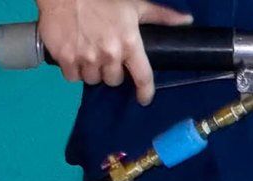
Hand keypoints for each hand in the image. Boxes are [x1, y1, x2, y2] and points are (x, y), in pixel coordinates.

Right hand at [36, 0, 192, 104]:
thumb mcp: (135, 5)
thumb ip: (161, 16)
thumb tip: (187, 20)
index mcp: (129, 44)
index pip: (143, 77)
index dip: (145, 92)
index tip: (144, 98)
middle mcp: (109, 54)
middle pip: (114, 80)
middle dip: (111, 72)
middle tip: (106, 57)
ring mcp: (86, 57)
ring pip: (93, 80)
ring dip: (92, 71)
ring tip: (89, 54)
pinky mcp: (65, 58)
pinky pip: (72, 77)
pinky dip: (73, 70)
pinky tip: (73, 56)